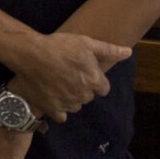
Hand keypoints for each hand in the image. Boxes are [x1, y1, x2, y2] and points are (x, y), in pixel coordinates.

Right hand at [7, 31, 129, 121]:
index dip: (95, 80)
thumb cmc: (60, 46)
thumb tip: (129, 52)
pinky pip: (61, 115)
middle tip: (69, 75)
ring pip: (76, 105)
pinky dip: (59, 109)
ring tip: (59, 83)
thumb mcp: (86, 43)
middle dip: (82, 88)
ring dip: (71, 97)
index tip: (84, 72)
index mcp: (94, 81)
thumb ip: (109, 50)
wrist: (31, 54)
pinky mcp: (53, 109)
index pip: (103, 89)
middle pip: (88, 96)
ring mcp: (68, 104)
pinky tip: (53, 97)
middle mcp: (83, 95)